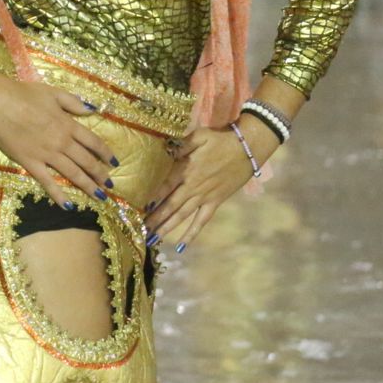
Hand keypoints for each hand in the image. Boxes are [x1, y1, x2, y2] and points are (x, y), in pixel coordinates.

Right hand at [0, 60, 116, 207]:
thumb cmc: (24, 95)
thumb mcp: (54, 93)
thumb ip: (74, 103)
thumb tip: (92, 110)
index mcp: (68, 124)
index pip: (93, 142)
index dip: (106, 153)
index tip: (114, 163)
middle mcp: (62, 142)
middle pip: (86, 161)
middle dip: (101, 174)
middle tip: (110, 185)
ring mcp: (47, 155)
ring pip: (73, 173)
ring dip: (88, 186)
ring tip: (99, 196)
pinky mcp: (31, 164)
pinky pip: (48, 182)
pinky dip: (59, 194)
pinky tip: (68, 205)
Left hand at [144, 122, 270, 251]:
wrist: (248, 148)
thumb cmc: (221, 139)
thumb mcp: (199, 136)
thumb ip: (180, 145)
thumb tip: (163, 151)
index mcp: (186, 169)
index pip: (162, 186)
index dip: (149, 197)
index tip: (135, 207)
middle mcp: (192, 186)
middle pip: (169, 205)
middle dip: (154, 218)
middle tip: (139, 229)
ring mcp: (204, 197)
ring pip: (182, 216)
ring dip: (167, 227)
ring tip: (152, 238)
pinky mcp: (215, 202)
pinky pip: (201, 221)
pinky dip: (191, 233)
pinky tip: (181, 246)